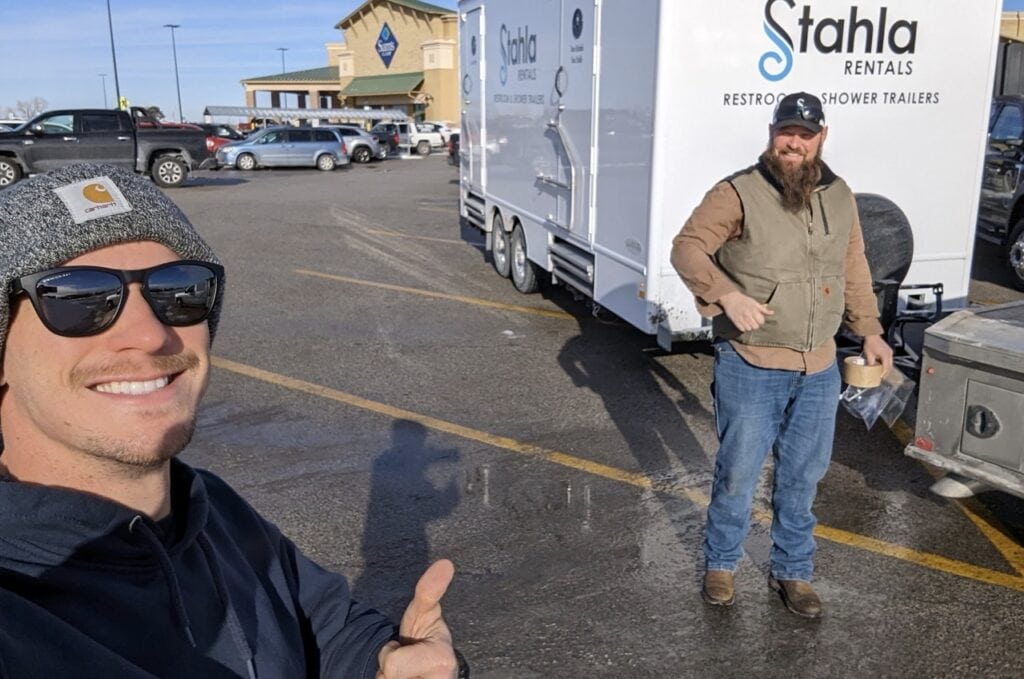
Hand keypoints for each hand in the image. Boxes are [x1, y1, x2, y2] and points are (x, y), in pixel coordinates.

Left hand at [376, 559, 457, 678]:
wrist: (431, 670)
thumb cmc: (424, 640)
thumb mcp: (424, 614)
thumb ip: (429, 591)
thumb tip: (445, 563)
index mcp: (442, 659)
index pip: (392, 664)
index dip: (390, 655)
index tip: (405, 650)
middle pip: (388, 678)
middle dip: (389, 671)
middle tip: (405, 666)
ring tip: (406, 676)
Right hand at [719, 290, 773, 332]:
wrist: (730, 298)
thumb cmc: (744, 300)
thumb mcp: (755, 303)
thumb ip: (763, 309)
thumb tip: (772, 313)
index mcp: (753, 310)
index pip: (761, 321)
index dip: (761, 321)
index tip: (758, 319)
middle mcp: (748, 315)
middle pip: (756, 327)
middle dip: (755, 325)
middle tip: (753, 321)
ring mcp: (741, 318)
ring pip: (749, 329)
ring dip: (749, 327)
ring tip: (747, 322)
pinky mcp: (735, 321)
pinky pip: (742, 329)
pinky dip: (743, 328)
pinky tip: (743, 323)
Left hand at [862, 334, 892, 375]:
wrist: (872, 335)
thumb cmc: (870, 344)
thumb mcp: (869, 355)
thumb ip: (871, 363)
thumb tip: (870, 369)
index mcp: (886, 355)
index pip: (886, 367)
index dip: (883, 373)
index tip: (880, 377)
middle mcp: (889, 354)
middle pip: (889, 366)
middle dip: (886, 372)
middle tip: (881, 377)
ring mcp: (890, 352)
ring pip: (890, 363)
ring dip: (886, 368)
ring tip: (881, 372)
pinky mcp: (888, 350)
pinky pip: (888, 359)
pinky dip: (886, 363)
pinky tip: (881, 366)